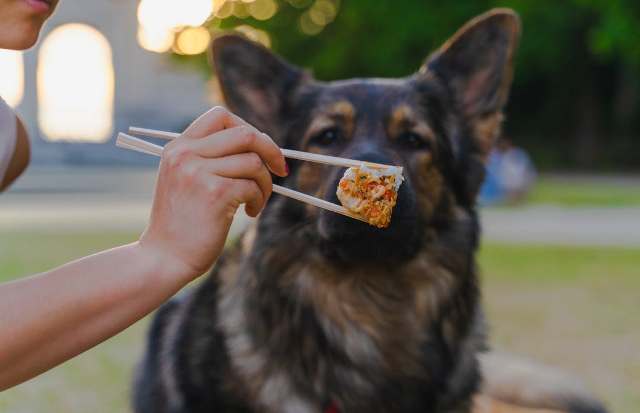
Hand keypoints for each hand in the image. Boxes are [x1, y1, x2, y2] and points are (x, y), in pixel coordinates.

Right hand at [139, 106, 286, 279]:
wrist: (164, 258)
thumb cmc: (183, 223)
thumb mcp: (187, 180)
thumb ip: (212, 159)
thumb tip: (263, 144)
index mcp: (178, 147)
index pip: (221, 116)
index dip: (249, 129)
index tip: (261, 149)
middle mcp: (185, 154)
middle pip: (245, 133)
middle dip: (271, 151)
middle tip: (280, 171)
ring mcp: (198, 172)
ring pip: (254, 162)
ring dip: (266, 184)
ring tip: (256, 202)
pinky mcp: (215, 193)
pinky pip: (253, 186)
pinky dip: (259, 200)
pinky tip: (250, 212)